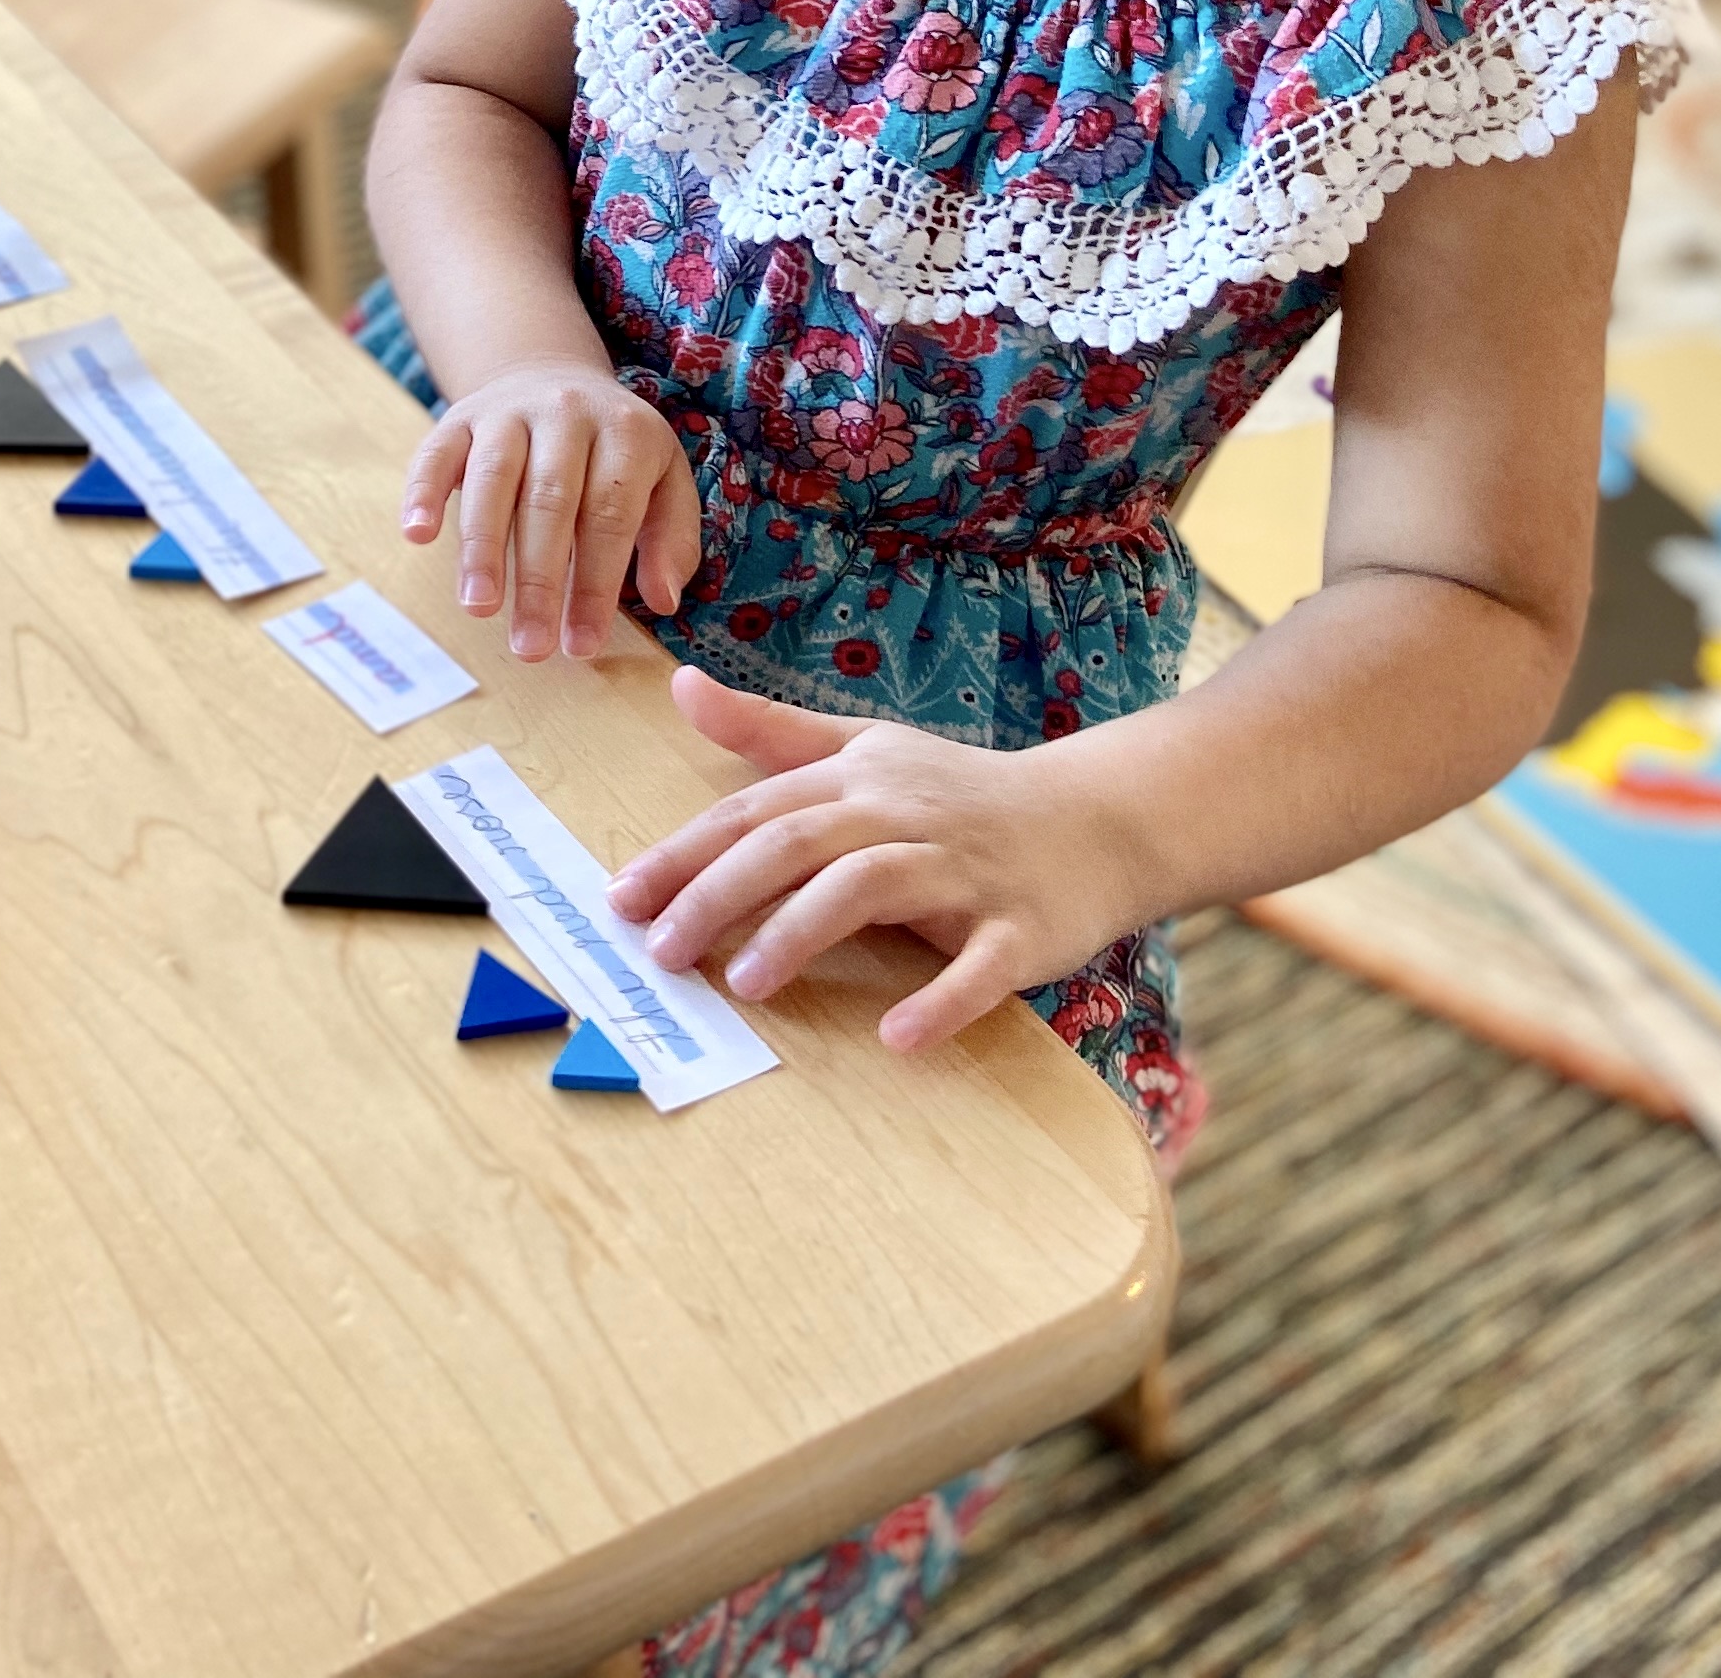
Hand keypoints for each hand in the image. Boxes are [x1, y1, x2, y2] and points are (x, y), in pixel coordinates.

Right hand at [399, 356, 698, 661]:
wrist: (551, 374)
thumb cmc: (613, 450)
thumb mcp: (663, 479)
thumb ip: (670, 537)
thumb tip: (663, 599)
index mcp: (625, 433)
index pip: (609, 515)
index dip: (595, 583)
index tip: (582, 645)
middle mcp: (566, 413)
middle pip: (550, 501)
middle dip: (539, 579)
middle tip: (529, 646)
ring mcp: (508, 412)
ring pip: (492, 478)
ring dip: (482, 547)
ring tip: (479, 606)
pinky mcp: (459, 416)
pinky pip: (436, 452)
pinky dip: (422, 491)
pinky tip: (418, 534)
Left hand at [606, 671, 1153, 1052]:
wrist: (1099, 818)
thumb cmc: (961, 793)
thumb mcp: (864, 750)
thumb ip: (770, 731)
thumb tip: (681, 685)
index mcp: (858, 779)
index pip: (755, 813)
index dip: (684, 854)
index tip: (621, 900)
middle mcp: (903, 814)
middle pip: (797, 843)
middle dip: (721, 895)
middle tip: (663, 952)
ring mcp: (964, 870)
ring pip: (871, 887)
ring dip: (803, 934)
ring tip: (745, 984)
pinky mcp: (1020, 927)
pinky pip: (980, 965)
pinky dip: (941, 999)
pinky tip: (897, 1036)